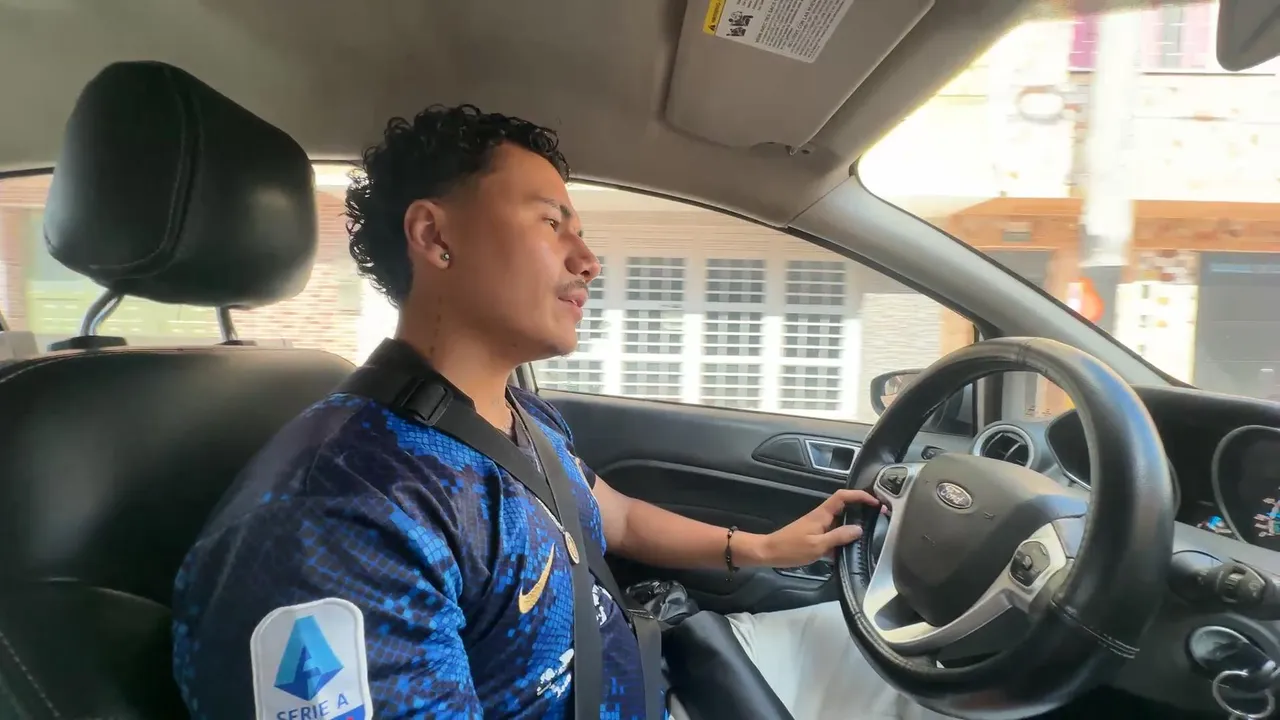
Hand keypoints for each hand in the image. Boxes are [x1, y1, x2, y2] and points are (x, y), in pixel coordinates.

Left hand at [741, 489, 879, 567]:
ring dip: (854, 523)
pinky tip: (852, 547)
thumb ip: (839, 537)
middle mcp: (821, 517)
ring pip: (840, 520)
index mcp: (822, 514)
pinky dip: (844, 536)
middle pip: (844, 506)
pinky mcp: (815, 535)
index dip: (859, 495)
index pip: (843, 496)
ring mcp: (818, 526)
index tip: (876, 502)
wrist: (769, 553)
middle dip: (861, 508)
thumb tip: (859, 529)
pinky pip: (834, 532)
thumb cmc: (791, 548)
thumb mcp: (818, 545)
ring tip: (871, 532)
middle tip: (879, 517)